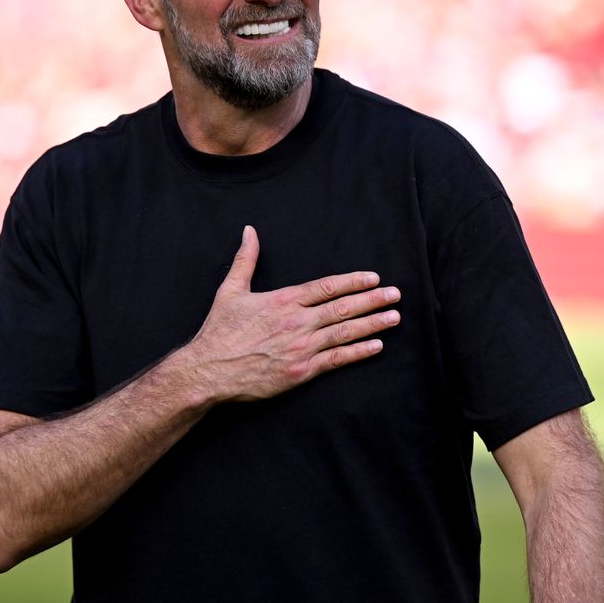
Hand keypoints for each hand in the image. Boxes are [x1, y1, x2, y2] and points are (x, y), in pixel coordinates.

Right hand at [176, 225, 400, 402]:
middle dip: (372, 300)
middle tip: (395, 294)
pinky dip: (358, 352)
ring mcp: (301, 347)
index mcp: (283, 300)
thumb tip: (249, 231)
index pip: (326, 287)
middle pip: (343, 307)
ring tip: (394, 317)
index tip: (373, 278)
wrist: (209, 370)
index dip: (353, 282)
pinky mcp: (301, 371)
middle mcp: (297, 322)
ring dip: (373, 323)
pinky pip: (336, 360)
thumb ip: (245, 259)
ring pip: (345, 332)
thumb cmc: (219, 331)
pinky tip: (376, 345)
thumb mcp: (230, 290)